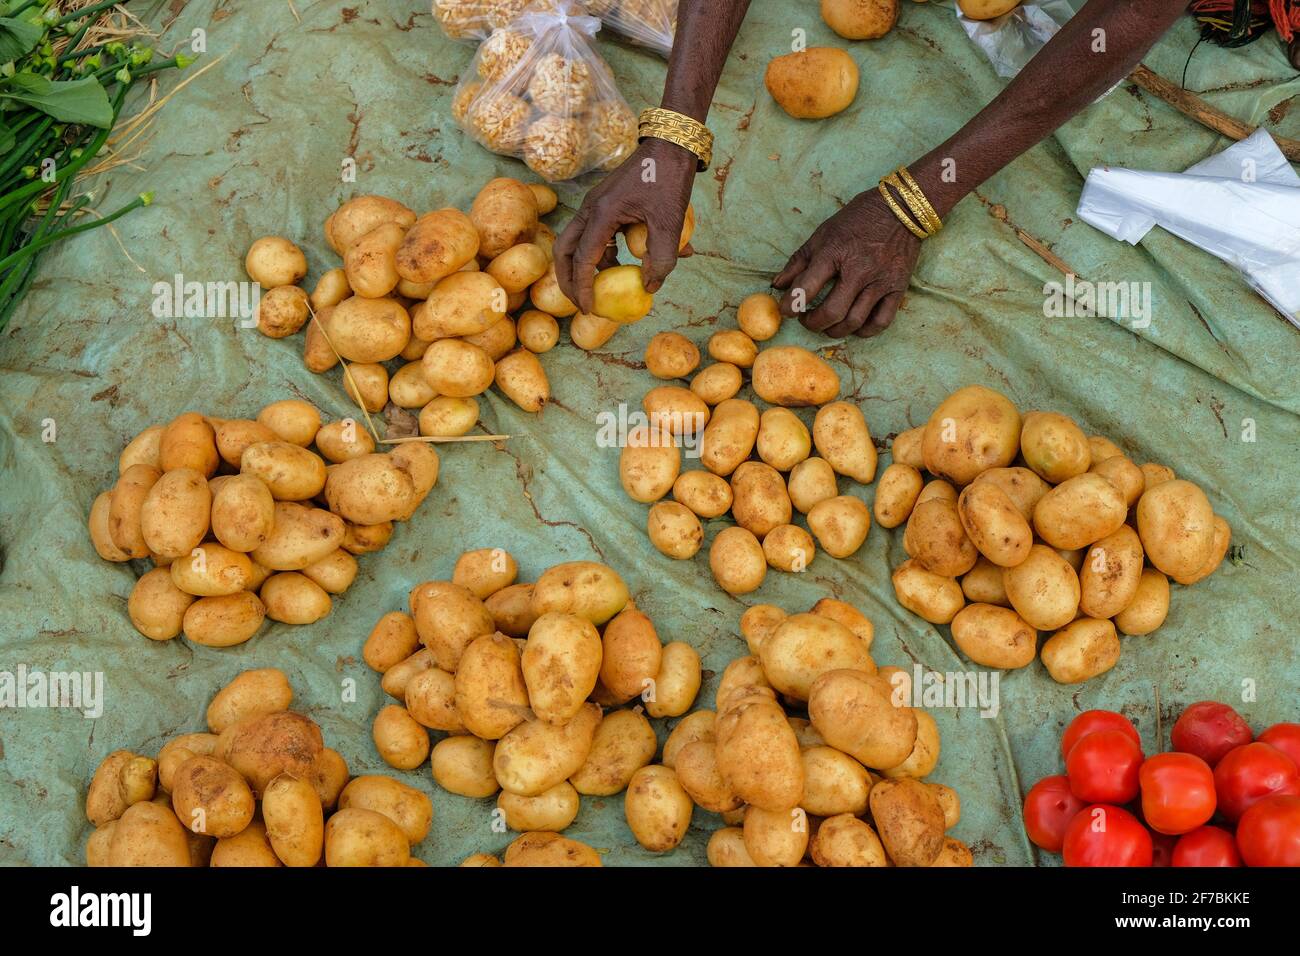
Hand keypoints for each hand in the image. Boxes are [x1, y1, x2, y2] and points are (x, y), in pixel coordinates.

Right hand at [555, 137, 696, 314]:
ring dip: (585, 266)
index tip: (588, 308)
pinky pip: (594, 233)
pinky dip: (602, 252)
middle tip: (580, 302)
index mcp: (602, 214)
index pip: (583, 260)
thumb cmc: (669, 180)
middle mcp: (591, 208)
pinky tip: (624, 262)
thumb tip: (650, 287)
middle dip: (567, 279)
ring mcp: (595, 204)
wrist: (670, 144)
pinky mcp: (604, 202)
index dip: (583, 287)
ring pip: (575, 241)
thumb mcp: (670, 223)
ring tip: (603, 287)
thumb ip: (662, 258)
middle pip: (564, 250)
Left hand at [773, 187, 921, 337]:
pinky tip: (854, 326)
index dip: (790, 305)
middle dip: (812, 323)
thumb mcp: (822, 234)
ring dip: (835, 330)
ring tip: (827, 325)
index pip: (806, 288)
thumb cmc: (857, 221)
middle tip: (806, 320)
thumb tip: (777, 285)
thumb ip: (798, 262)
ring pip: (855, 322)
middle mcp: (858, 270)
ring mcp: (880, 281)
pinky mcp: (898, 288)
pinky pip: (881, 322)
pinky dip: (865, 331)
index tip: (786, 310)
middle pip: (831, 313)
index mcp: (834, 252)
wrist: (901, 208)